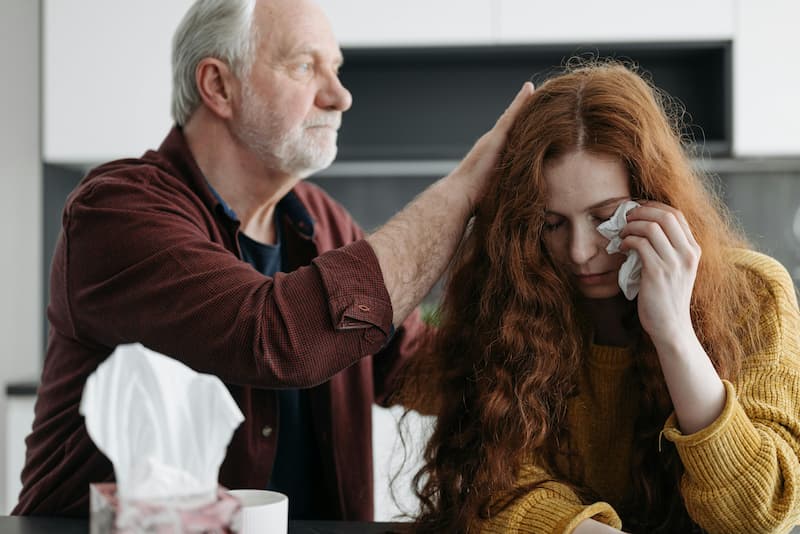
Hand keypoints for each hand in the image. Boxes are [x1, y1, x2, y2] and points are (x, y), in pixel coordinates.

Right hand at [446, 81, 534, 209]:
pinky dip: (520, 101)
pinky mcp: (496, 136)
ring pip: (514, 116)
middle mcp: (495, 142)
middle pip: (515, 122)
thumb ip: (509, 185)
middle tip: (543, 95)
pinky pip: (512, 115)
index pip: (515, 135)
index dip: (525, 125)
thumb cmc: (479, 199)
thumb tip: (523, 199)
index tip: (538, 116)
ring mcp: (494, 138)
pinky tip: (529, 90)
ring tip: (539, 89)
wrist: (462, 194)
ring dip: (526, 102)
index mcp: (498, 153)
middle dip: (527, 109)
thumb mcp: (501, 189)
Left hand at [620, 201, 700, 345]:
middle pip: (665, 215)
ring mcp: (674, 263)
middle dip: (641, 211)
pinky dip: (627, 241)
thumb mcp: (676, 270)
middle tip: (625, 218)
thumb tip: (644, 227)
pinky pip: (640, 244)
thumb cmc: (668, 298)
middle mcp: (687, 253)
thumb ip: (668, 249)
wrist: (671, 327)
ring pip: (651, 227)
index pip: (676, 215)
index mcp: (694, 250)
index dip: (653, 207)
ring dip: (631, 226)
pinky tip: (622, 248)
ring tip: (622, 235)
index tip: (637, 209)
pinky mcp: (657, 272)